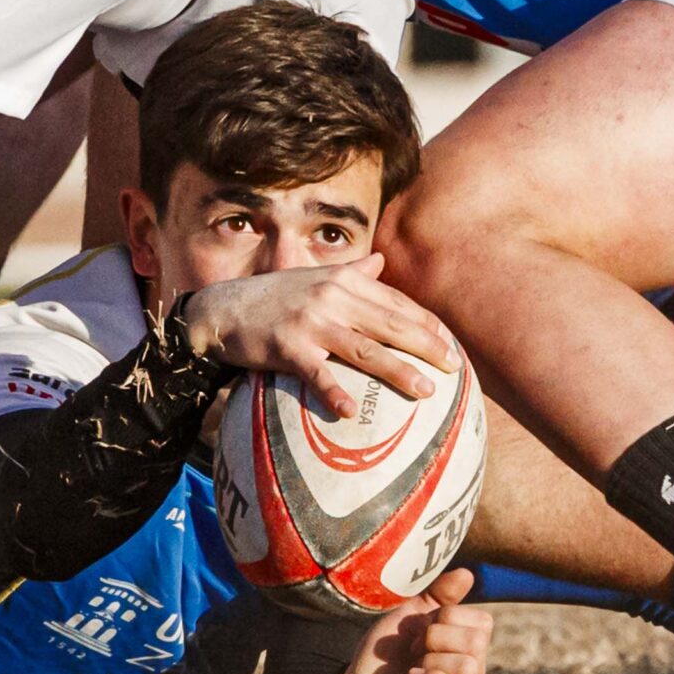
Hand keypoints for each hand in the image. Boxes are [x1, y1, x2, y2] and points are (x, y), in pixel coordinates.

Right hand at [177, 254, 457, 416]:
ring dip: (398, 371)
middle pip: (390, 325)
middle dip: (426, 347)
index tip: (449, 344)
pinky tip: (352, 411)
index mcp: (343, 281)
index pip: (395, 303)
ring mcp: (311, 323)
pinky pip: (317, 375)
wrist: (220, 310)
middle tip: (454, 368)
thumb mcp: (312, 278)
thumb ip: (351, 272)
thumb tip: (381, 262)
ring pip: (366, 350)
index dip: (426, 324)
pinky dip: (334, 392)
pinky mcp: (288, 348)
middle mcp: (332, 298)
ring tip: (425, 391)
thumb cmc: (270, 298)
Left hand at [326, 568, 492, 673]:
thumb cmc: (384, 657)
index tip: (418, 630)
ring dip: (431, 659)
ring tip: (411, 667)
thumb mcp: (407, 618)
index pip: (483, 622)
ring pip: (469, 668)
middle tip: (413, 648)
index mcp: (468, 651)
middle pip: (477, 642)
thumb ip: (438, 596)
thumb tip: (468, 574)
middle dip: (437, 636)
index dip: (447, 618)